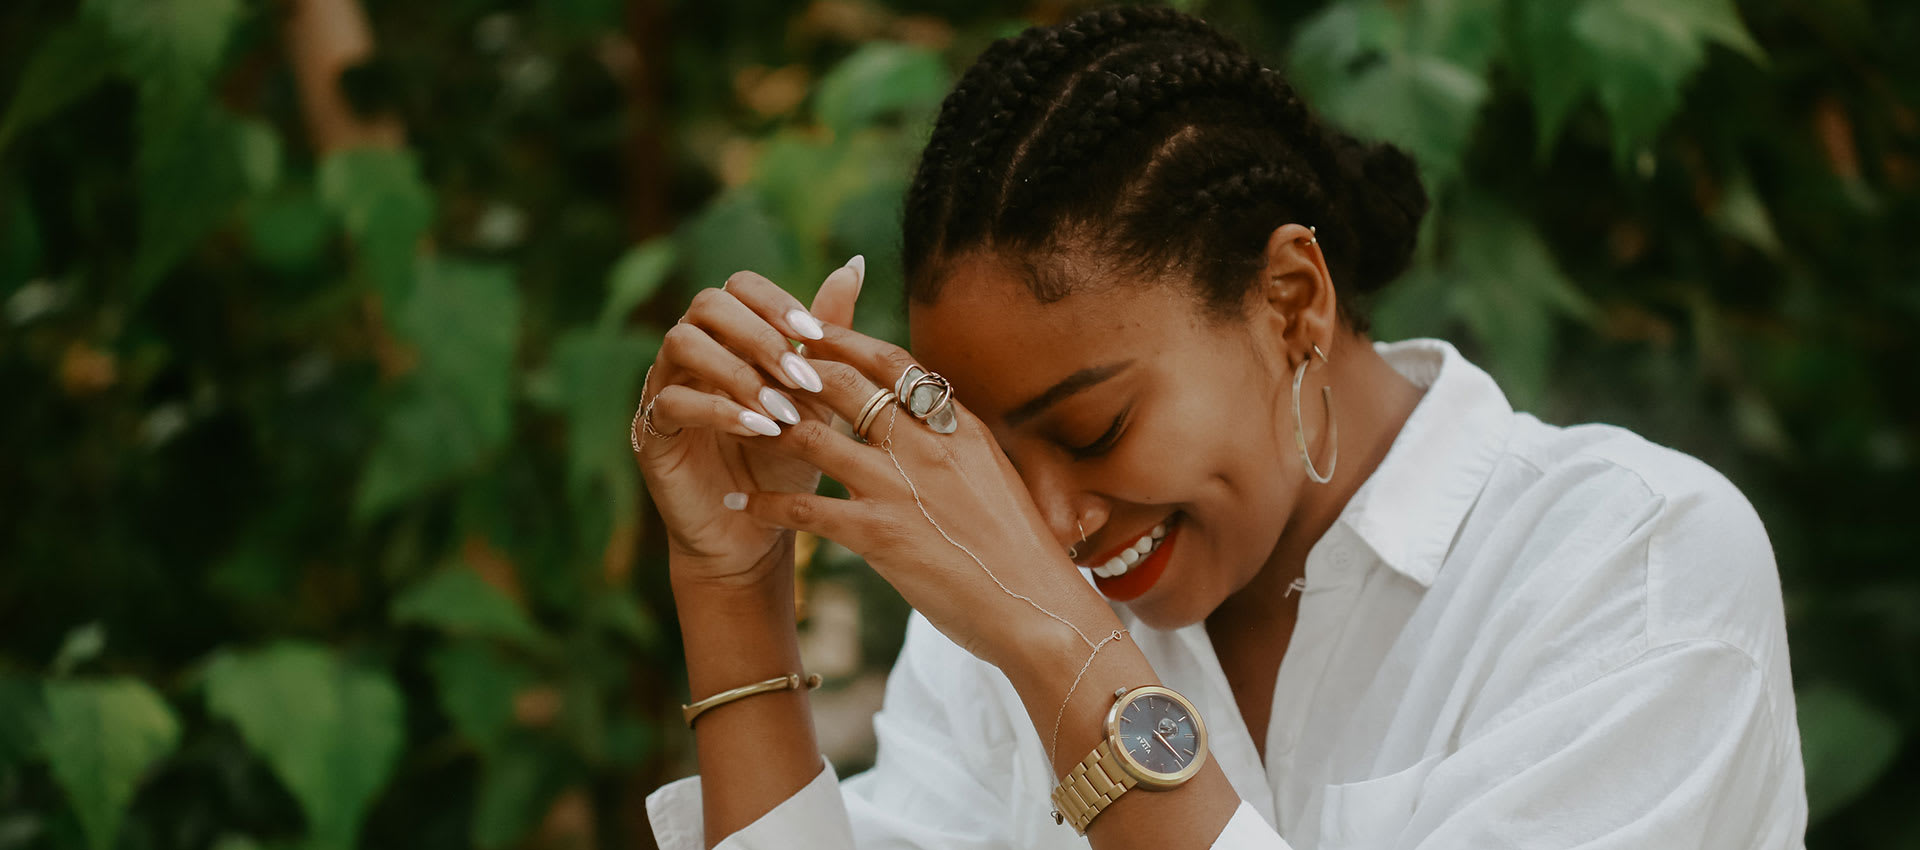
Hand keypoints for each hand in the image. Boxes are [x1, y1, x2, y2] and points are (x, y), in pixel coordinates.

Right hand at [633, 261, 862, 586]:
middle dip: (759, 335)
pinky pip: (671, 401)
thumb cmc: (789, 460)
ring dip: (739, 371)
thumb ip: (826, 334)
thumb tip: (855, 264)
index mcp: (728, 335)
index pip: (739, 284)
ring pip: (682, 342)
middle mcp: (691, 351)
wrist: (759, 531)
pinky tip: (760, 431)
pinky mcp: (650, 431)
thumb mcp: (817, 396)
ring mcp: (664, 386)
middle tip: (801, 375)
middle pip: (707, 303)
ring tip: (781, 410)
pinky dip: (720, 411)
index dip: (775, 301)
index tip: (814, 335)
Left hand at [720, 324, 1116, 668]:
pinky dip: (766, 505)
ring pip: (814, 436)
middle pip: (845, 384)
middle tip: (756, 363)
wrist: (1037, 610)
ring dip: (769, 428)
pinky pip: (805, 511)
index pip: (892, 362)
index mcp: (957, 426)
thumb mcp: (993, 476)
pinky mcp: (879, 536)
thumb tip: (926, 419)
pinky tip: (740, 504)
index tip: (809, 328)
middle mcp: (927, 445)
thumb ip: (955, 443)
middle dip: (795, 370)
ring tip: (737, 424)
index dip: (844, 339)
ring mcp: (901, 488)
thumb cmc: (1020, 551)